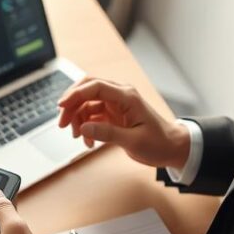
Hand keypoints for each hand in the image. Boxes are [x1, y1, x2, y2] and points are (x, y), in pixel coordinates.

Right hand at [57, 77, 189, 169]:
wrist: (171, 147)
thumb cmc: (158, 142)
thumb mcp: (133, 141)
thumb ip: (107, 133)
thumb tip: (83, 128)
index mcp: (127, 96)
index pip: (95, 86)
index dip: (76, 93)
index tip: (61, 106)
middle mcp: (119, 95)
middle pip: (87, 89)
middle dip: (71, 104)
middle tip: (62, 123)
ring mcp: (115, 104)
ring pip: (86, 103)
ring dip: (77, 119)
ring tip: (78, 138)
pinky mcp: (112, 113)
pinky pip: (91, 114)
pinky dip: (85, 126)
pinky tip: (88, 141)